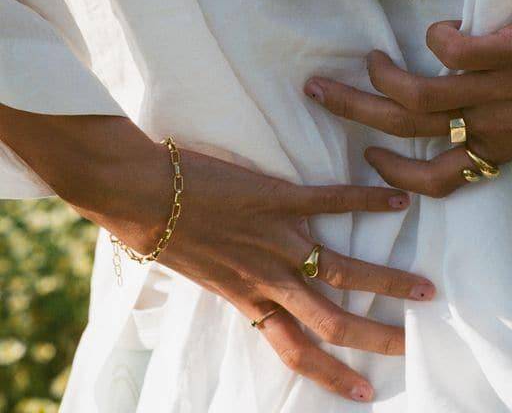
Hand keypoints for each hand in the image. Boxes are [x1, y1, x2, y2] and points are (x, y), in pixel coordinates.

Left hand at [105, 146, 434, 402]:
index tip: (363, 391)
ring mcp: (278, 240)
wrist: (142, 195)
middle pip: (334, 321)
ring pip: (345, 272)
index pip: (295, 350)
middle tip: (412, 342)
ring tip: (424, 288)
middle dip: (377, 338)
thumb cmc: (162, 233)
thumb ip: (230, 281)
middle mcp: (270, 279)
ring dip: (390, 283)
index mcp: (247, 299)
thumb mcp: (199, 272)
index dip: (332, 375)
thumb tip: (248, 282)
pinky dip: (368, 201)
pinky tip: (397, 201)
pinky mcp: (279, 201)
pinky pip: (332, 203)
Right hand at [304, 21, 511, 197]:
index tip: (373, 156)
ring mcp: (497, 92)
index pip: (438, 181)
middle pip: (403, 127)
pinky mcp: (509, 54)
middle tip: (319, 91)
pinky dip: (437, 37)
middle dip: (351, 108)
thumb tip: (449, 119)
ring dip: (382, 76)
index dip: (397, 173)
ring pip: (416, 96)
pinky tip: (441, 30)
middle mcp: (491, 128)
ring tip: (374, 61)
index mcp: (496, 150)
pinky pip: (452, 52)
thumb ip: (490, 130)